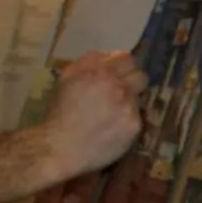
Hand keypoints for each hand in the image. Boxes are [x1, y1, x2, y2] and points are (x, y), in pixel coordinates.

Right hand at [45, 51, 146, 177]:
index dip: (124, 66)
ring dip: (128, 102)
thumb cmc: (60, 111)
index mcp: (101, 72)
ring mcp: (129, 107)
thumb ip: (90, 61)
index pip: (128, 59)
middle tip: (121, 92)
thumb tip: (109, 56)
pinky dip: (127, 120)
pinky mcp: (134, 125)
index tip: (119, 74)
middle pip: (141, 76)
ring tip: (111, 113)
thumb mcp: (67, 77)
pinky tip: (113, 127)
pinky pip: (137, 117)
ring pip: (139, 97)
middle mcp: (118, 87)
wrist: (62, 146)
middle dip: (132, 82)